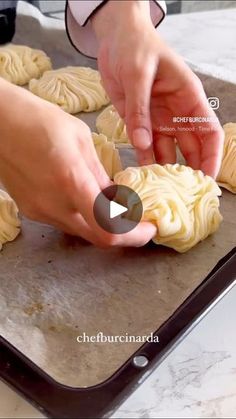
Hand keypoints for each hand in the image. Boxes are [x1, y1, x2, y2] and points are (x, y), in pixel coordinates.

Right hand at [0, 79, 155, 245]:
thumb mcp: (81, 139)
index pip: (109, 230)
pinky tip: (86, 197)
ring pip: (82, 230)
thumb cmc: (38, 119)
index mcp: (71, 181)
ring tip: (113, 203)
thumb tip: (117, 197)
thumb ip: (100, 174)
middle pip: (98, 239)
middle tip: (137, 219)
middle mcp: (54, 204)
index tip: (149, 228)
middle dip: (123, 233)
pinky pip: (65, 222)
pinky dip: (82, 216)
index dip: (135, 236)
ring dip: (102, 224)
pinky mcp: (31, 210)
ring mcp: (40, 211)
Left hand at [92, 0, 223, 177]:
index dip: (212, 157)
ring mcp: (159, 120)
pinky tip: (142, 178)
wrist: (115, 38)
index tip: (206, 179)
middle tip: (183, 195)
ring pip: (168, 153)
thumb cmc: (135, 46)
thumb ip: (140, 109)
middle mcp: (178, 114)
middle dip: (190, 172)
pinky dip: (145, 162)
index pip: (210, 133)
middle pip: (191, 149)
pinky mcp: (141, 123)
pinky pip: (146, 147)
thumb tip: (143, 142)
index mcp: (188, 98)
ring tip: (161, 193)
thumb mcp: (137, 73)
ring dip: (165, 171)